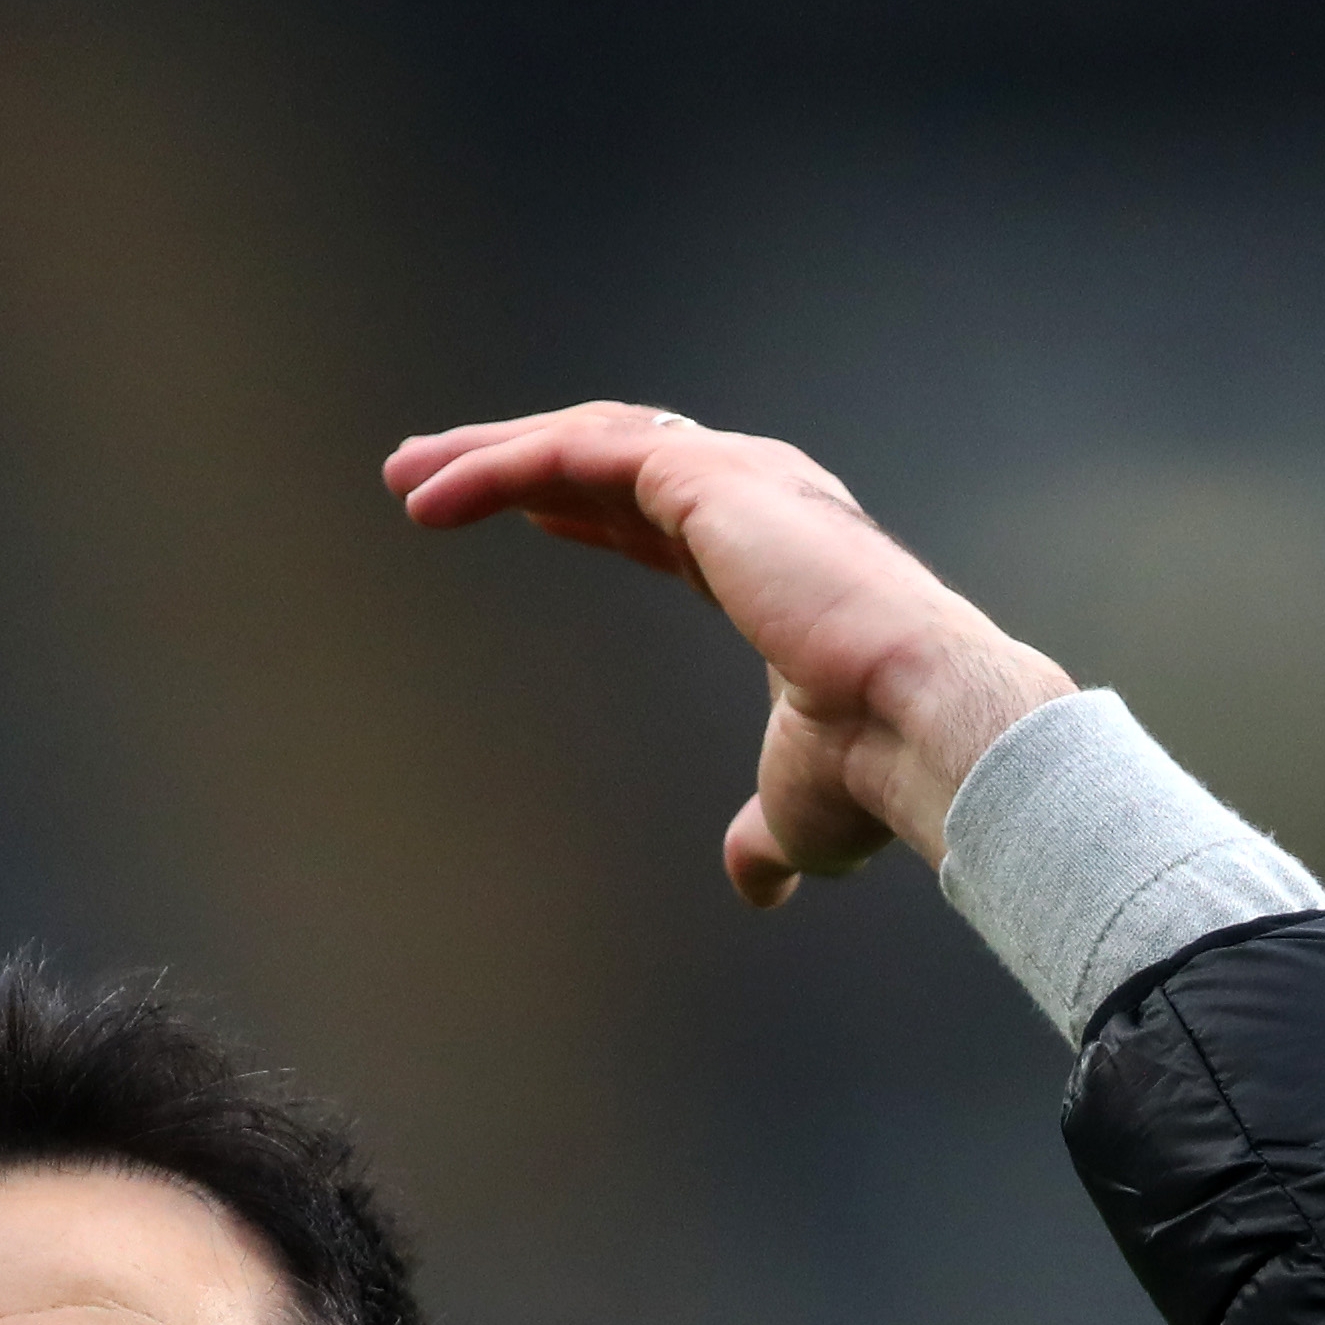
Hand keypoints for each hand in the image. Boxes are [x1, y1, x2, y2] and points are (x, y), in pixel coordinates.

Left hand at [386, 403, 1070, 905]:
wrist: (917, 727)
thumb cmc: (871, 769)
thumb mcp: (792, 812)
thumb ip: (760, 840)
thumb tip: (754, 886)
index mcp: (772, 560)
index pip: (659, 516)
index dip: (585, 508)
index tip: (525, 511)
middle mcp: (758, 499)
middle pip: (611, 457)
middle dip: (515, 462)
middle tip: (425, 476)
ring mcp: (737, 477)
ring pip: (587, 439)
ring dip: (488, 453)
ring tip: (406, 475)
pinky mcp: (708, 479)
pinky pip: (578, 453)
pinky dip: (501, 466)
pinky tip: (434, 498)